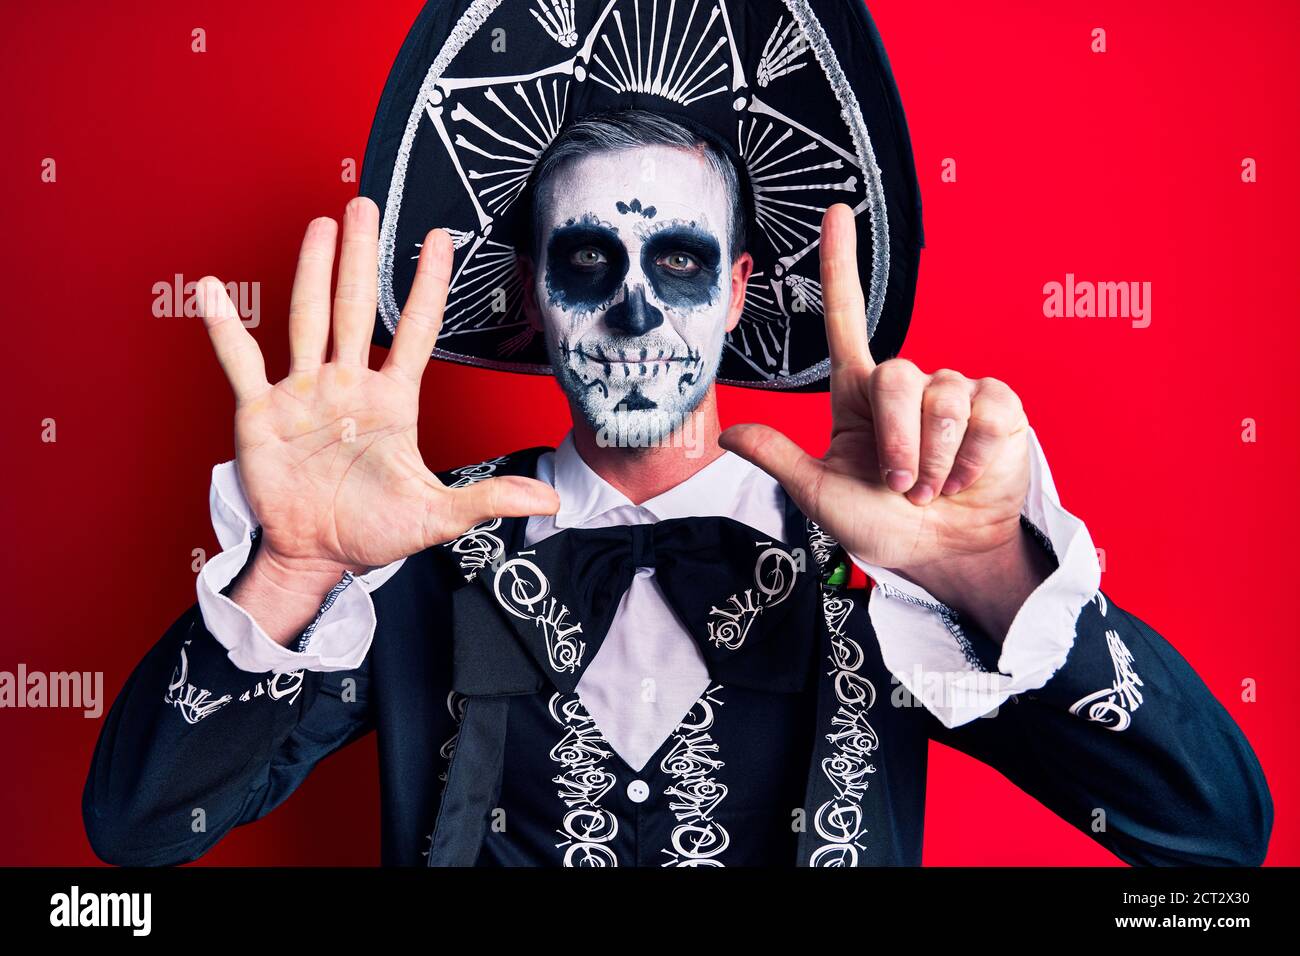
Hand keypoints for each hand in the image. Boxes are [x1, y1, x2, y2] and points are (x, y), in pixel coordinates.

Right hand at [197, 197, 559, 581]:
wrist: (317, 556)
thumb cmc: (375, 532)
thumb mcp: (438, 516)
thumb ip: (488, 499)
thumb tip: (548, 503)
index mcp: (392, 402)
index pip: (415, 331)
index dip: (427, 286)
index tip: (439, 240)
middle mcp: (348, 386)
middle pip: (354, 307)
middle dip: (360, 256)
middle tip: (364, 204)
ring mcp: (304, 393)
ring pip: (307, 318)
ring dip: (311, 271)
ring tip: (320, 225)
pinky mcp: (261, 412)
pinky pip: (241, 362)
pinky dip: (225, 328)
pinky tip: (215, 290)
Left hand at [720, 204, 1036, 600]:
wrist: (945, 556)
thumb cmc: (883, 527)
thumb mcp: (820, 495)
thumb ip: (780, 458)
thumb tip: (727, 433)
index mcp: (859, 396)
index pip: (848, 317)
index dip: (841, 263)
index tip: (836, 211)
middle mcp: (907, 386)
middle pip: (898, 376)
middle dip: (898, 442)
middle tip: (901, 485)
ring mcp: (955, 394)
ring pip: (942, 397)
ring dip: (934, 458)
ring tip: (932, 487)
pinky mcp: (998, 409)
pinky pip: (986, 412)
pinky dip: (971, 456)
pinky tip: (966, 477)